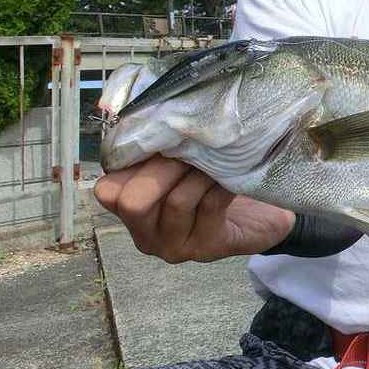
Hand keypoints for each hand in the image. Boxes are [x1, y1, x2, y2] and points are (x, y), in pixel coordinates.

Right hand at [94, 155, 294, 263]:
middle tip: (189, 151)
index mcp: (129, 211)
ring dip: (199, 173)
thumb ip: (158, 151)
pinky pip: (210, 206)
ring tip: (215, 160)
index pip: (108, 189)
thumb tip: (155, 120)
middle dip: (163, 167)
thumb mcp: (180, 164)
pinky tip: (232, 175)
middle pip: (133, 202)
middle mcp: (145, 234)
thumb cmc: (211, 182)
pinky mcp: (207, 248)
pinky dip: (222, 183)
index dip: (134, 160)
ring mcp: (174, 246)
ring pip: (176, 202)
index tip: (162, 140)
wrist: (260, 215)